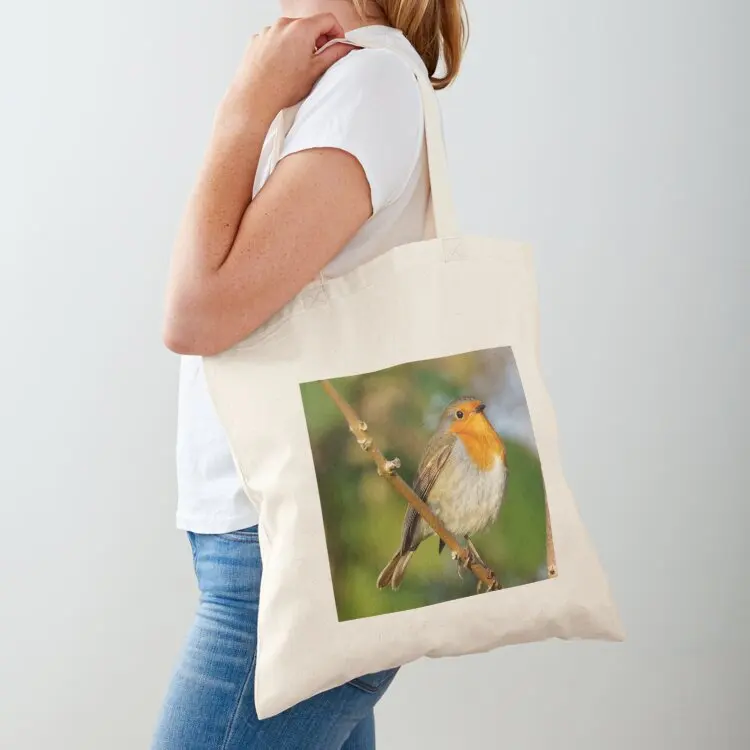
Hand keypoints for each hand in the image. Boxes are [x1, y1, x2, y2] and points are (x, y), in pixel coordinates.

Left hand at [221, 14, 354, 124]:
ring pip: (291, 33)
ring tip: (296, 68)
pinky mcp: (257, 39)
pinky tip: (281, 67)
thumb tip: (345, 47)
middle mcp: (283, 24)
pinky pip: (275, 39)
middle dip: (316, 40)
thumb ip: (334, 54)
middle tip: (318, 60)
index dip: (337, 32)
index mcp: (301, 29)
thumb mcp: (315, 71)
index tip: (337, 44)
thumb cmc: (282, 87)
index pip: (327, 19)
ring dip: (298, 45)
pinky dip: (282, 49)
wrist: (254, 97)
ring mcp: (268, 31)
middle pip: (308, 25)